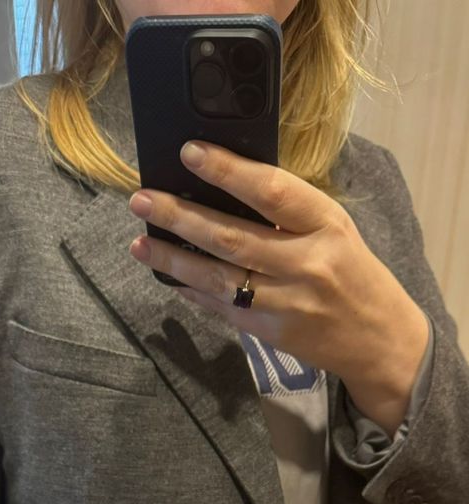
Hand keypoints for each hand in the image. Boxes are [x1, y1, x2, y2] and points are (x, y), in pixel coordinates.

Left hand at [128, 139, 429, 429]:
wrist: (377, 338)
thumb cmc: (350, 272)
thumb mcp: (332, 229)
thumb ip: (286, 212)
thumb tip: (220, 190)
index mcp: (326, 223)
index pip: (271, 191)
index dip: (227, 171)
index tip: (189, 153)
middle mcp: (305, 261)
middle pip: (231, 236)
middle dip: (180, 216)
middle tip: (142, 199)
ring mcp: (284, 301)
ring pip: (217, 276)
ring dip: (172, 259)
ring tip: (139, 243)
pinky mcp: (267, 331)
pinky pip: (219, 305)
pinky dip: (190, 288)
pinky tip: (166, 274)